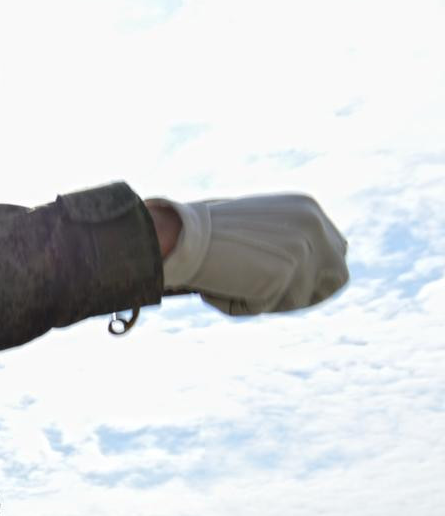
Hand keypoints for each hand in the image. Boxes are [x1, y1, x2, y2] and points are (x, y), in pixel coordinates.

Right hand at [154, 194, 348, 314]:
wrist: (179, 233)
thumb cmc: (199, 230)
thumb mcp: (251, 226)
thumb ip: (279, 241)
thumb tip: (291, 272)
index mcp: (307, 209)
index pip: (335, 250)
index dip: (315, 275)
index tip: (289, 289)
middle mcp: (314, 225)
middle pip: (336, 277)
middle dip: (309, 296)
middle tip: (271, 301)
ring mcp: (303, 250)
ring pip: (297, 300)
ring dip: (261, 301)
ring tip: (224, 282)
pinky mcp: (284, 275)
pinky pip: (263, 307)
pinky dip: (235, 305)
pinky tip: (214, 286)